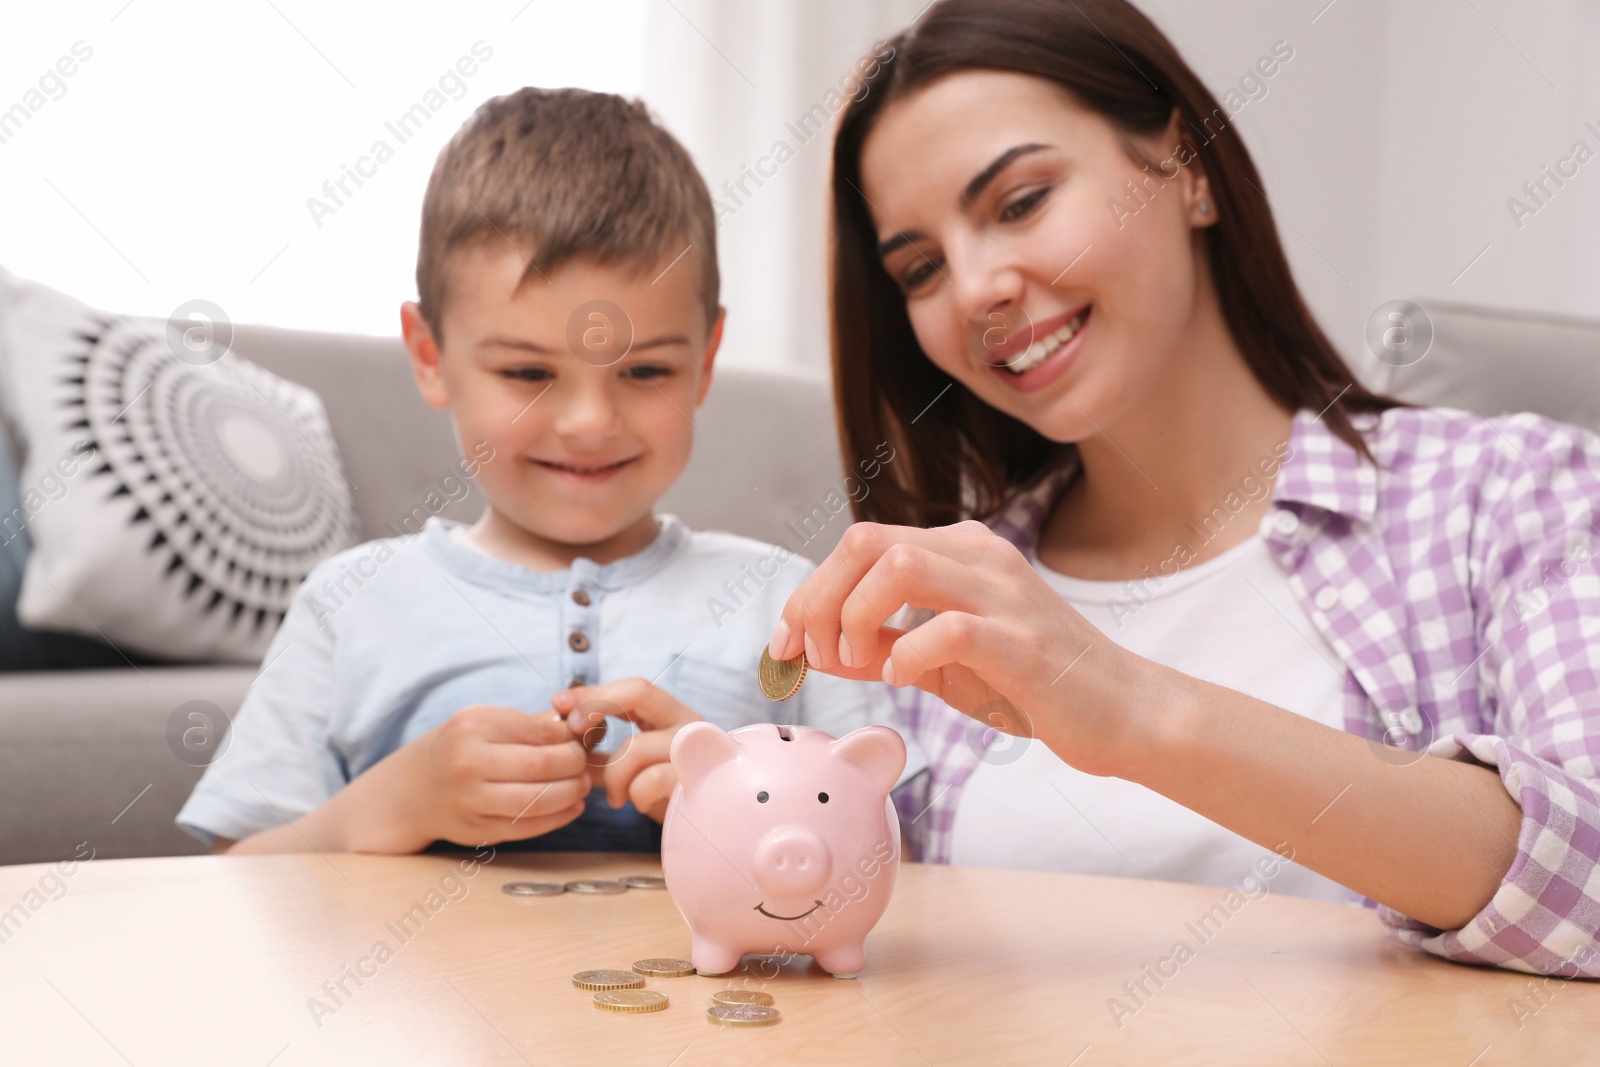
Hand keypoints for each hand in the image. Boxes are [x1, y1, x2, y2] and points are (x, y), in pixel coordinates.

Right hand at [337, 703, 590, 851]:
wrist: (411, 790)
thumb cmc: (458, 748)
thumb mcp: (483, 721)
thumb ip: (528, 723)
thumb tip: (581, 724)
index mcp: (474, 726)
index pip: (540, 730)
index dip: (572, 736)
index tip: (584, 738)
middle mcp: (468, 762)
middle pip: (543, 765)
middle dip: (576, 764)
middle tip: (587, 763)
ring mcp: (470, 800)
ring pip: (538, 800)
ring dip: (571, 793)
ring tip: (581, 785)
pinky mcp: (476, 830)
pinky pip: (527, 827)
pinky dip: (558, 818)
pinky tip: (571, 806)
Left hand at [553, 678, 701, 822]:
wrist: (706, 825)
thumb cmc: (665, 793)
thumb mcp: (626, 768)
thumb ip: (596, 754)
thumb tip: (555, 744)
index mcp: (671, 715)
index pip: (633, 688)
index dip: (593, 692)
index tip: (558, 702)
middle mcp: (688, 723)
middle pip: (639, 692)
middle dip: (596, 704)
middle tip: (572, 728)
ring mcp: (696, 749)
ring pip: (635, 746)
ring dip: (613, 775)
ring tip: (614, 797)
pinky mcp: (699, 780)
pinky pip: (650, 781)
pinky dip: (635, 795)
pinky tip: (638, 804)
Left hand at [766, 521, 1155, 776]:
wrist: (1122, 712)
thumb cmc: (1031, 683)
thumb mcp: (939, 662)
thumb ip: (878, 645)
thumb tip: (808, 646)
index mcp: (959, 550)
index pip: (859, 543)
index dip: (807, 591)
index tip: (786, 643)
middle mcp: (979, 556)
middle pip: (866, 542)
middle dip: (819, 599)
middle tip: (817, 654)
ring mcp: (1003, 594)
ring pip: (898, 566)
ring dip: (855, 617)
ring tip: (860, 663)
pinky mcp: (1022, 641)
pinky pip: (945, 629)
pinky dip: (904, 655)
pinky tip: (902, 678)